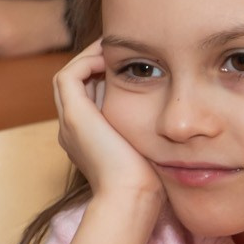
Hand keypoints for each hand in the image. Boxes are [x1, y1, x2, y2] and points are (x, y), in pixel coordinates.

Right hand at [54, 39, 161, 203]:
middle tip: (120, 49)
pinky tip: (112, 58)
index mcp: (86, 137)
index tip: (130, 65)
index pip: (88, 96)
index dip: (104, 77)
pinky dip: (86, 61)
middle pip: (75, 84)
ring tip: (116, 48)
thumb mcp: (148, 151)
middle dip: (95, 63)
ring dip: (90, 57)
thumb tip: (175, 122)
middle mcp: (71, 127)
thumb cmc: (147, 181)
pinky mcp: (73, 115)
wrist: (130, 196)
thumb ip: (149, 132)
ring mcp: (69, 121)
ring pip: (68, 76)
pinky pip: (69, 75)